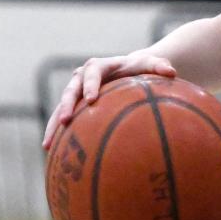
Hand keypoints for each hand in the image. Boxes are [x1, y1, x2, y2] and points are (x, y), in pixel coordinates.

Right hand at [42, 54, 175, 149]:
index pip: (92, 72)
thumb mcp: (151, 64)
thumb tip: (172, 72)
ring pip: (61, 108)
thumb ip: (160, 66)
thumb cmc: (140, 69)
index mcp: (100, 66)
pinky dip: (58, 135)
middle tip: (66, 121)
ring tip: (48, 144)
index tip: (91, 99)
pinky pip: (63, 121)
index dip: (90, 85)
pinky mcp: (74, 106)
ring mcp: (76, 92)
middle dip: (66, 106)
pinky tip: (52, 155)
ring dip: (54, 125)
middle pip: (71, 91)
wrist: (126, 71)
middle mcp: (83, 78)